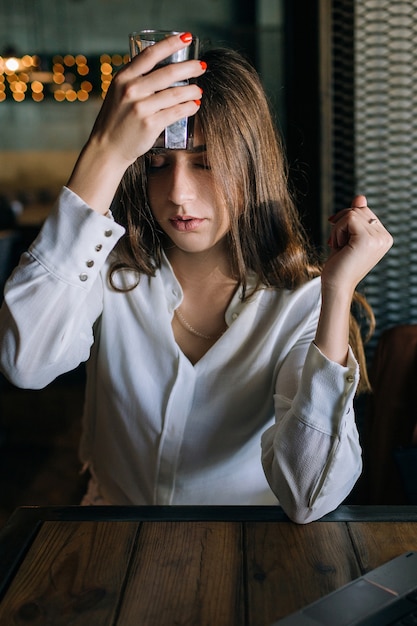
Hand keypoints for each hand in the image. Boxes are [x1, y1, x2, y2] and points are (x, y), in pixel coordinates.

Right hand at [87, 32, 205, 165]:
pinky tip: (194, 105)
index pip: (150, 54)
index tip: (187, 38)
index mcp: (123, 77)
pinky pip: (176, 112)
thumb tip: (162, 68)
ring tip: (199, 90)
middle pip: (168, 72)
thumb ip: (135, 80)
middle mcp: (132, 90)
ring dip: (192, 90)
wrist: (107, 148)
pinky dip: (189, 107)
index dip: (171, 44)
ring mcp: (141, 108)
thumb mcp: (118, 93)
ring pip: (175, 93)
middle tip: (202, 66)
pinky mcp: (150, 124)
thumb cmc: (116, 120)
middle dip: (190, 67)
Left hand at [322, 195, 392, 296]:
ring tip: (337, 245)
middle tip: (335, 242)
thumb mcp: (346, 237)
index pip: (364, 212)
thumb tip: (360, 197)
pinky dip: (337, 230)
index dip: (346, 220)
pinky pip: (348, 218)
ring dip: (337, 228)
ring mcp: (378, 238)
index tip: (337, 238)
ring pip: (352, 213)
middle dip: (341, 222)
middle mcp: (385, 237)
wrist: (335, 286)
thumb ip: (355, 217)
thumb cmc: (339, 265)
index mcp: (383, 237)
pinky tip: (337, 246)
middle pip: (359, 209)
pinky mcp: (367, 239)